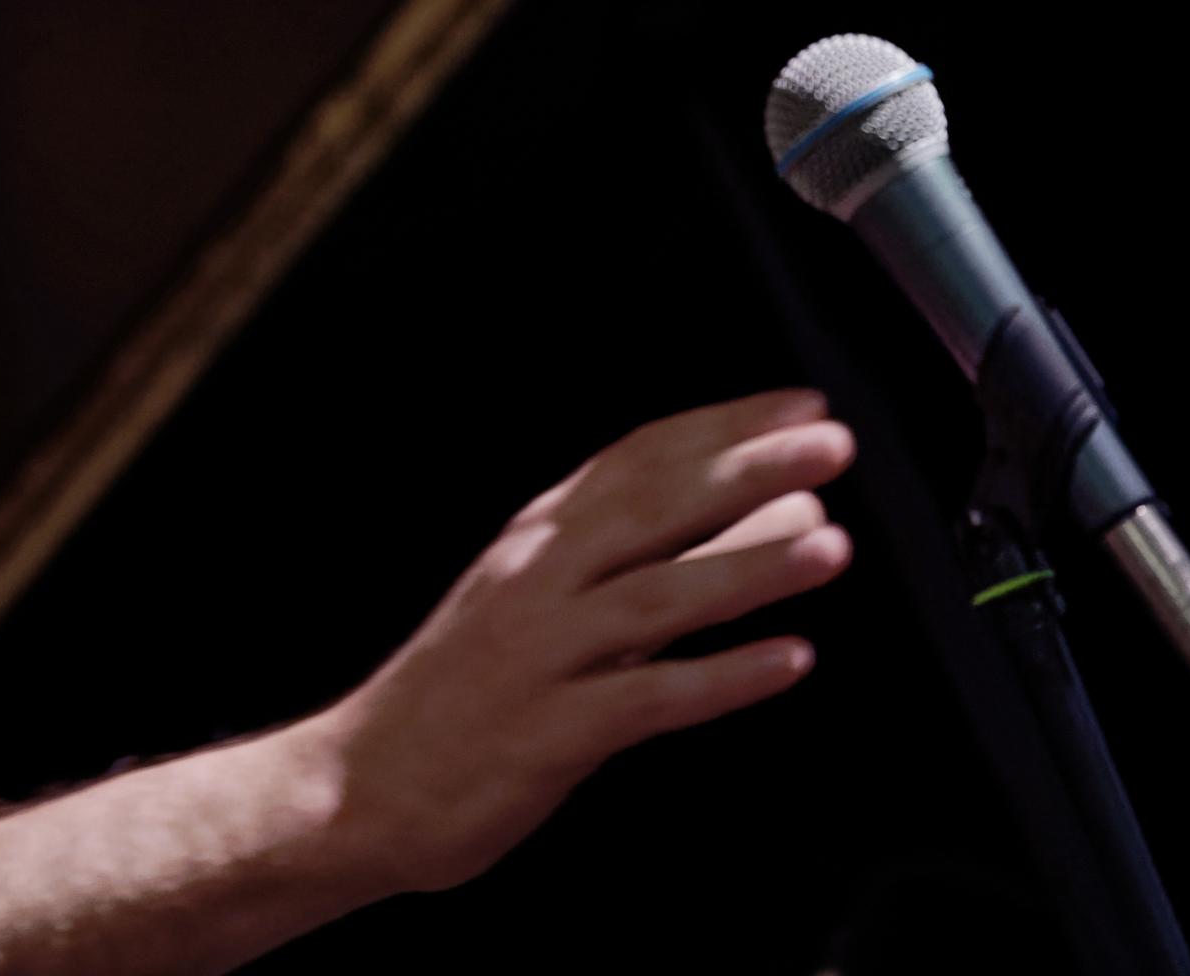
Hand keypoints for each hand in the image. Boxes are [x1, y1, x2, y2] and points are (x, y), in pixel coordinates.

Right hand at [298, 388, 855, 894]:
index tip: (798, 405)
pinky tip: (787, 661)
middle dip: (748, 470)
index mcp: (536, 540)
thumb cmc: (462, 694)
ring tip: (830, 544)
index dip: (722, 425)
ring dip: (746, 566)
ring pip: (655, 597)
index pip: (637, 457)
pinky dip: (721, 678)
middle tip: (829, 443)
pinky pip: (647, 699)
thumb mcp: (538, 603)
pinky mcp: (547, 732)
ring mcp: (540, 655)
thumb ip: (639, 563)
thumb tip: (763, 518)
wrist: (359, 786)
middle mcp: (537, 581)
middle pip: (652, 508)